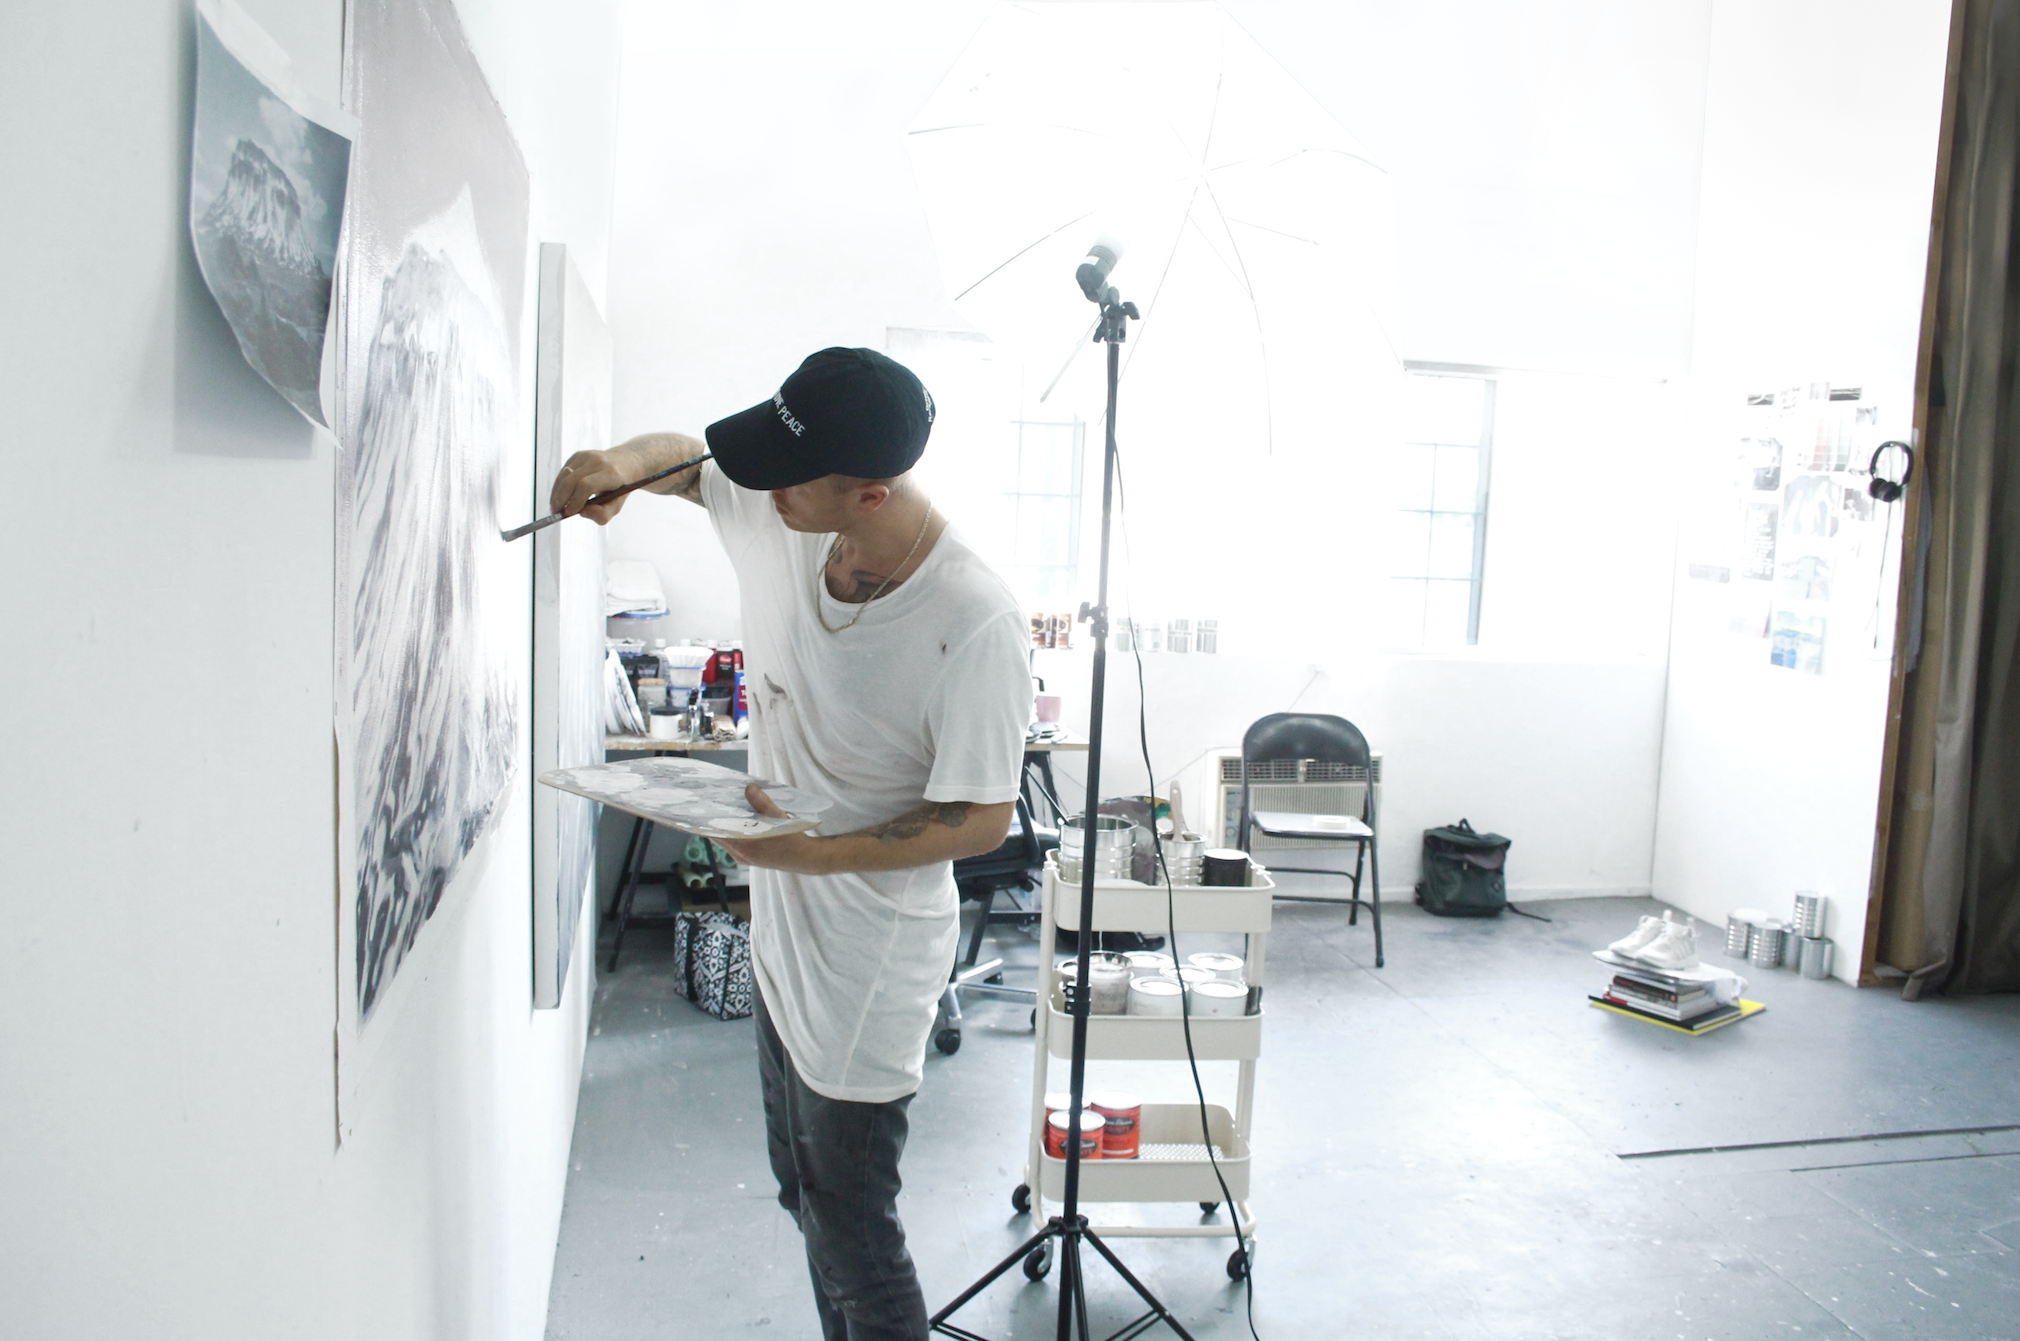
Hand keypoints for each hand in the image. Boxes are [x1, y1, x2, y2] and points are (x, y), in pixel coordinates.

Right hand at [549, 448, 638, 524]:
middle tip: (556, 512)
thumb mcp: (617, 505)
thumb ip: (603, 514)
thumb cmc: (619, 489)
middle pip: (572, 480)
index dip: (575, 500)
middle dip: (561, 498)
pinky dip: (559, 485)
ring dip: (557, 492)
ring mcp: (587, 455)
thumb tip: (582, 512)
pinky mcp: (578, 455)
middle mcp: (598, 461)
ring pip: (565, 475)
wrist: (625, 463)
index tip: (568, 513)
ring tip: (555, 507)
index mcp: (611, 474)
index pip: (587, 485)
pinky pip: (564, 471)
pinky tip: (560, 496)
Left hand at [712, 784, 831, 874]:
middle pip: (718, 835)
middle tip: (707, 802)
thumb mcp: (779, 818)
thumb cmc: (793, 838)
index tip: (699, 807)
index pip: (715, 832)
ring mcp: (744, 858)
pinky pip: (733, 843)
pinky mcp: (750, 858)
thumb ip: (762, 803)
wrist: (806, 859)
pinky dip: (731, 831)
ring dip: (722, 826)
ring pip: (725, 840)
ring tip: (719, 808)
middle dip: (712, 820)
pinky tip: (735, 820)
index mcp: (744, 846)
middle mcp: (740, 854)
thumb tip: (749, 787)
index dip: (705, 820)